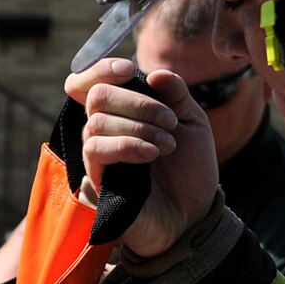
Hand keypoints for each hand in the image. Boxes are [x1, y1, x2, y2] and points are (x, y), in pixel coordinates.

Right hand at [62, 59, 219, 259]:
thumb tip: (153, 74)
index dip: (101, 69)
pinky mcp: (98, 179)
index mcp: (122, 112)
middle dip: (137, 101)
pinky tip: (152, 154)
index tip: (130, 70)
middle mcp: (104, 130)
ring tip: (169, 144)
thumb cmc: (190, 169)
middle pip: (96, 95)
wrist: (195, 214)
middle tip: (170, 121)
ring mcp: (99, 155)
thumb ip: (176, 95)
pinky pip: (96, 150)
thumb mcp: (192, 123)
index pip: (89, 83)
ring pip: (97, 122)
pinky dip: (128, 144)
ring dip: (139, 126)